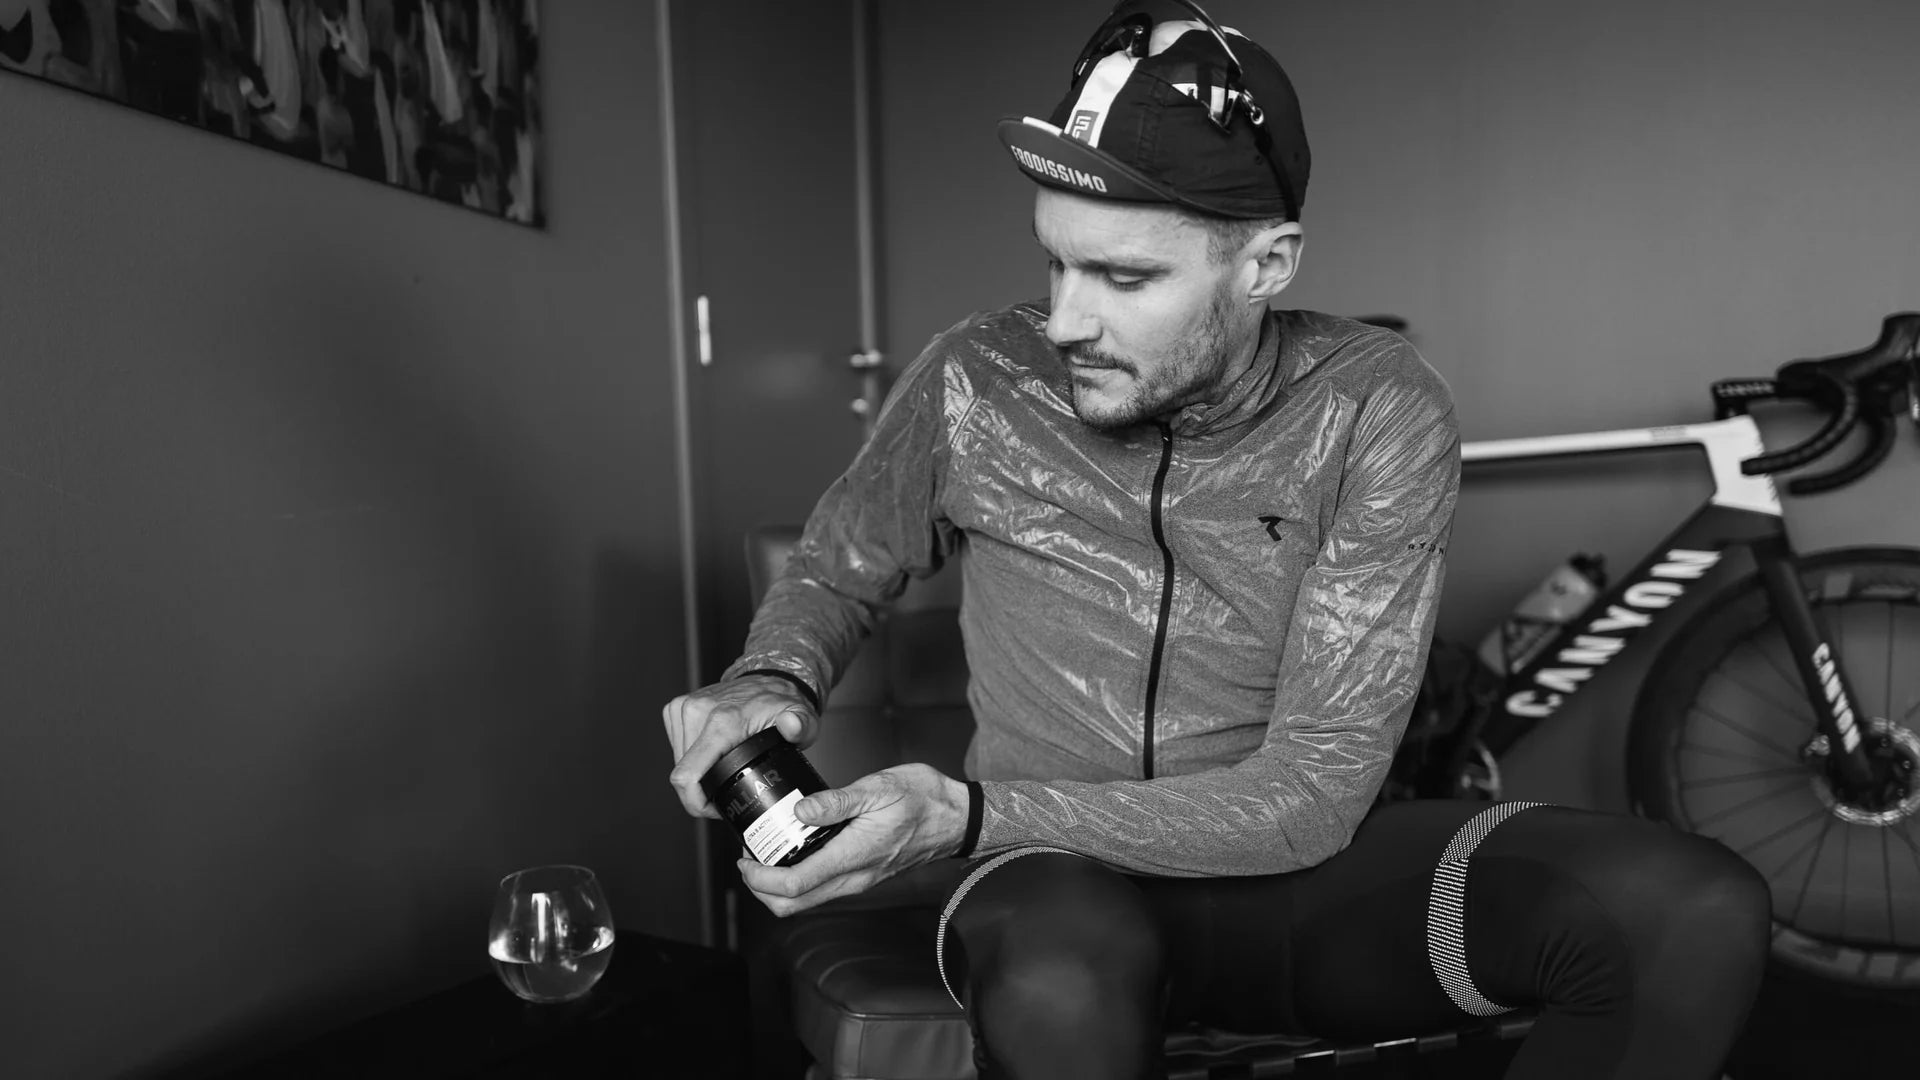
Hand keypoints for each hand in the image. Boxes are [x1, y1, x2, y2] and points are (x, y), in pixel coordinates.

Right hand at [663, 675, 816, 818]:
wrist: (768, 677)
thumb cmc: (781, 703)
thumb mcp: (802, 719)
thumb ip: (801, 726)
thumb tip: (792, 726)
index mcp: (723, 720)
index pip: (688, 774)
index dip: (696, 802)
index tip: (715, 808)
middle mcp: (698, 711)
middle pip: (683, 773)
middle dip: (702, 788)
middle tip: (729, 786)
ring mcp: (684, 707)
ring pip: (678, 761)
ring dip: (697, 772)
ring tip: (723, 765)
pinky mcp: (676, 708)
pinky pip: (677, 746)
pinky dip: (691, 755)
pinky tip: (712, 751)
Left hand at [738, 764, 969, 916]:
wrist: (957, 818)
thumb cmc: (924, 799)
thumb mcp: (879, 787)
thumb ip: (837, 800)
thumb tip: (799, 811)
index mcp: (854, 855)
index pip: (795, 884)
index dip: (760, 878)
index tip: (744, 859)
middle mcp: (855, 878)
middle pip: (794, 905)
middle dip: (761, 889)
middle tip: (748, 859)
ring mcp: (859, 882)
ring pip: (807, 902)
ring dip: (778, 886)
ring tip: (765, 853)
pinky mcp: (862, 878)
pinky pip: (822, 891)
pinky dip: (798, 880)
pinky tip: (794, 851)